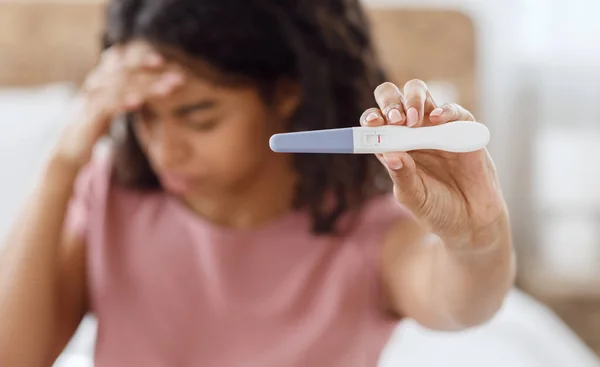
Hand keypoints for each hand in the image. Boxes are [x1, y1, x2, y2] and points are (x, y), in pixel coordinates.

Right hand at [53, 41, 184, 169]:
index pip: (122, 66)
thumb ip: (120, 94)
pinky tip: (140, 101)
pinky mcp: (88, 118)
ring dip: (148, 87)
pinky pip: (107, 106)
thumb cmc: (90, 128)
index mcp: (99, 83)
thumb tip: (139, 88)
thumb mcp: (107, 108)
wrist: (66, 152)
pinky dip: (123, 101)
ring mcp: (90, 101)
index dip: (141, 61)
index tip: (163, 61)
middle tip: (179, 78)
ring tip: (169, 89)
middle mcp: (95, 87)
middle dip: (154, 75)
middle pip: (127, 74)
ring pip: (121, 88)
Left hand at [360, 80, 505, 245]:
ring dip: (413, 100)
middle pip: (393, 100)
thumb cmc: (437, 208)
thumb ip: (402, 176)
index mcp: (394, 148)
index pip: (375, 125)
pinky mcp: (462, 129)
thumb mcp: (414, 197)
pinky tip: (438, 120)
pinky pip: (453, 111)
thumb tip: (389, 154)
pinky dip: (445, 110)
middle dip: (390, 102)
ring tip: (413, 120)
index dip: (371, 120)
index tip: (371, 124)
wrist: (472, 220)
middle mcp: (411, 133)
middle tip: (395, 119)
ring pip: (420, 94)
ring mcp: (436, 128)